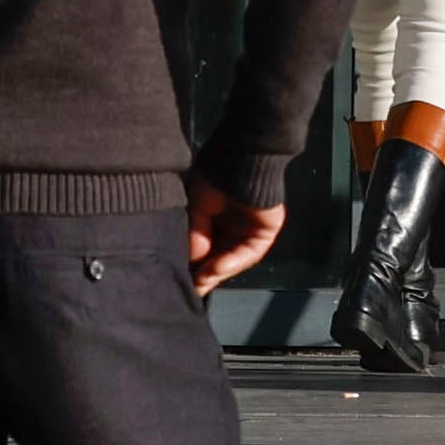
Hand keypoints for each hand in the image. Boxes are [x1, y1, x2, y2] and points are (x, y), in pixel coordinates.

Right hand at [187, 180, 283, 296]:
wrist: (242, 157)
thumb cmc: (216, 175)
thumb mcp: (195, 207)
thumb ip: (194, 233)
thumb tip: (192, 259)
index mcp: (215, 219)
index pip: (204, 249)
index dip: (192, 265)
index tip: (178, 278)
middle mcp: (233, 225)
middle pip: (219, 258)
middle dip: (204, 275)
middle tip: (190, 288)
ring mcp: (251, 228)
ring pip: (234, 259)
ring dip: (218, 272)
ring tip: (201, 280)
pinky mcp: (267, 229)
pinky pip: (252, 251)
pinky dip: (234, 262)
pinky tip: (218, 267)